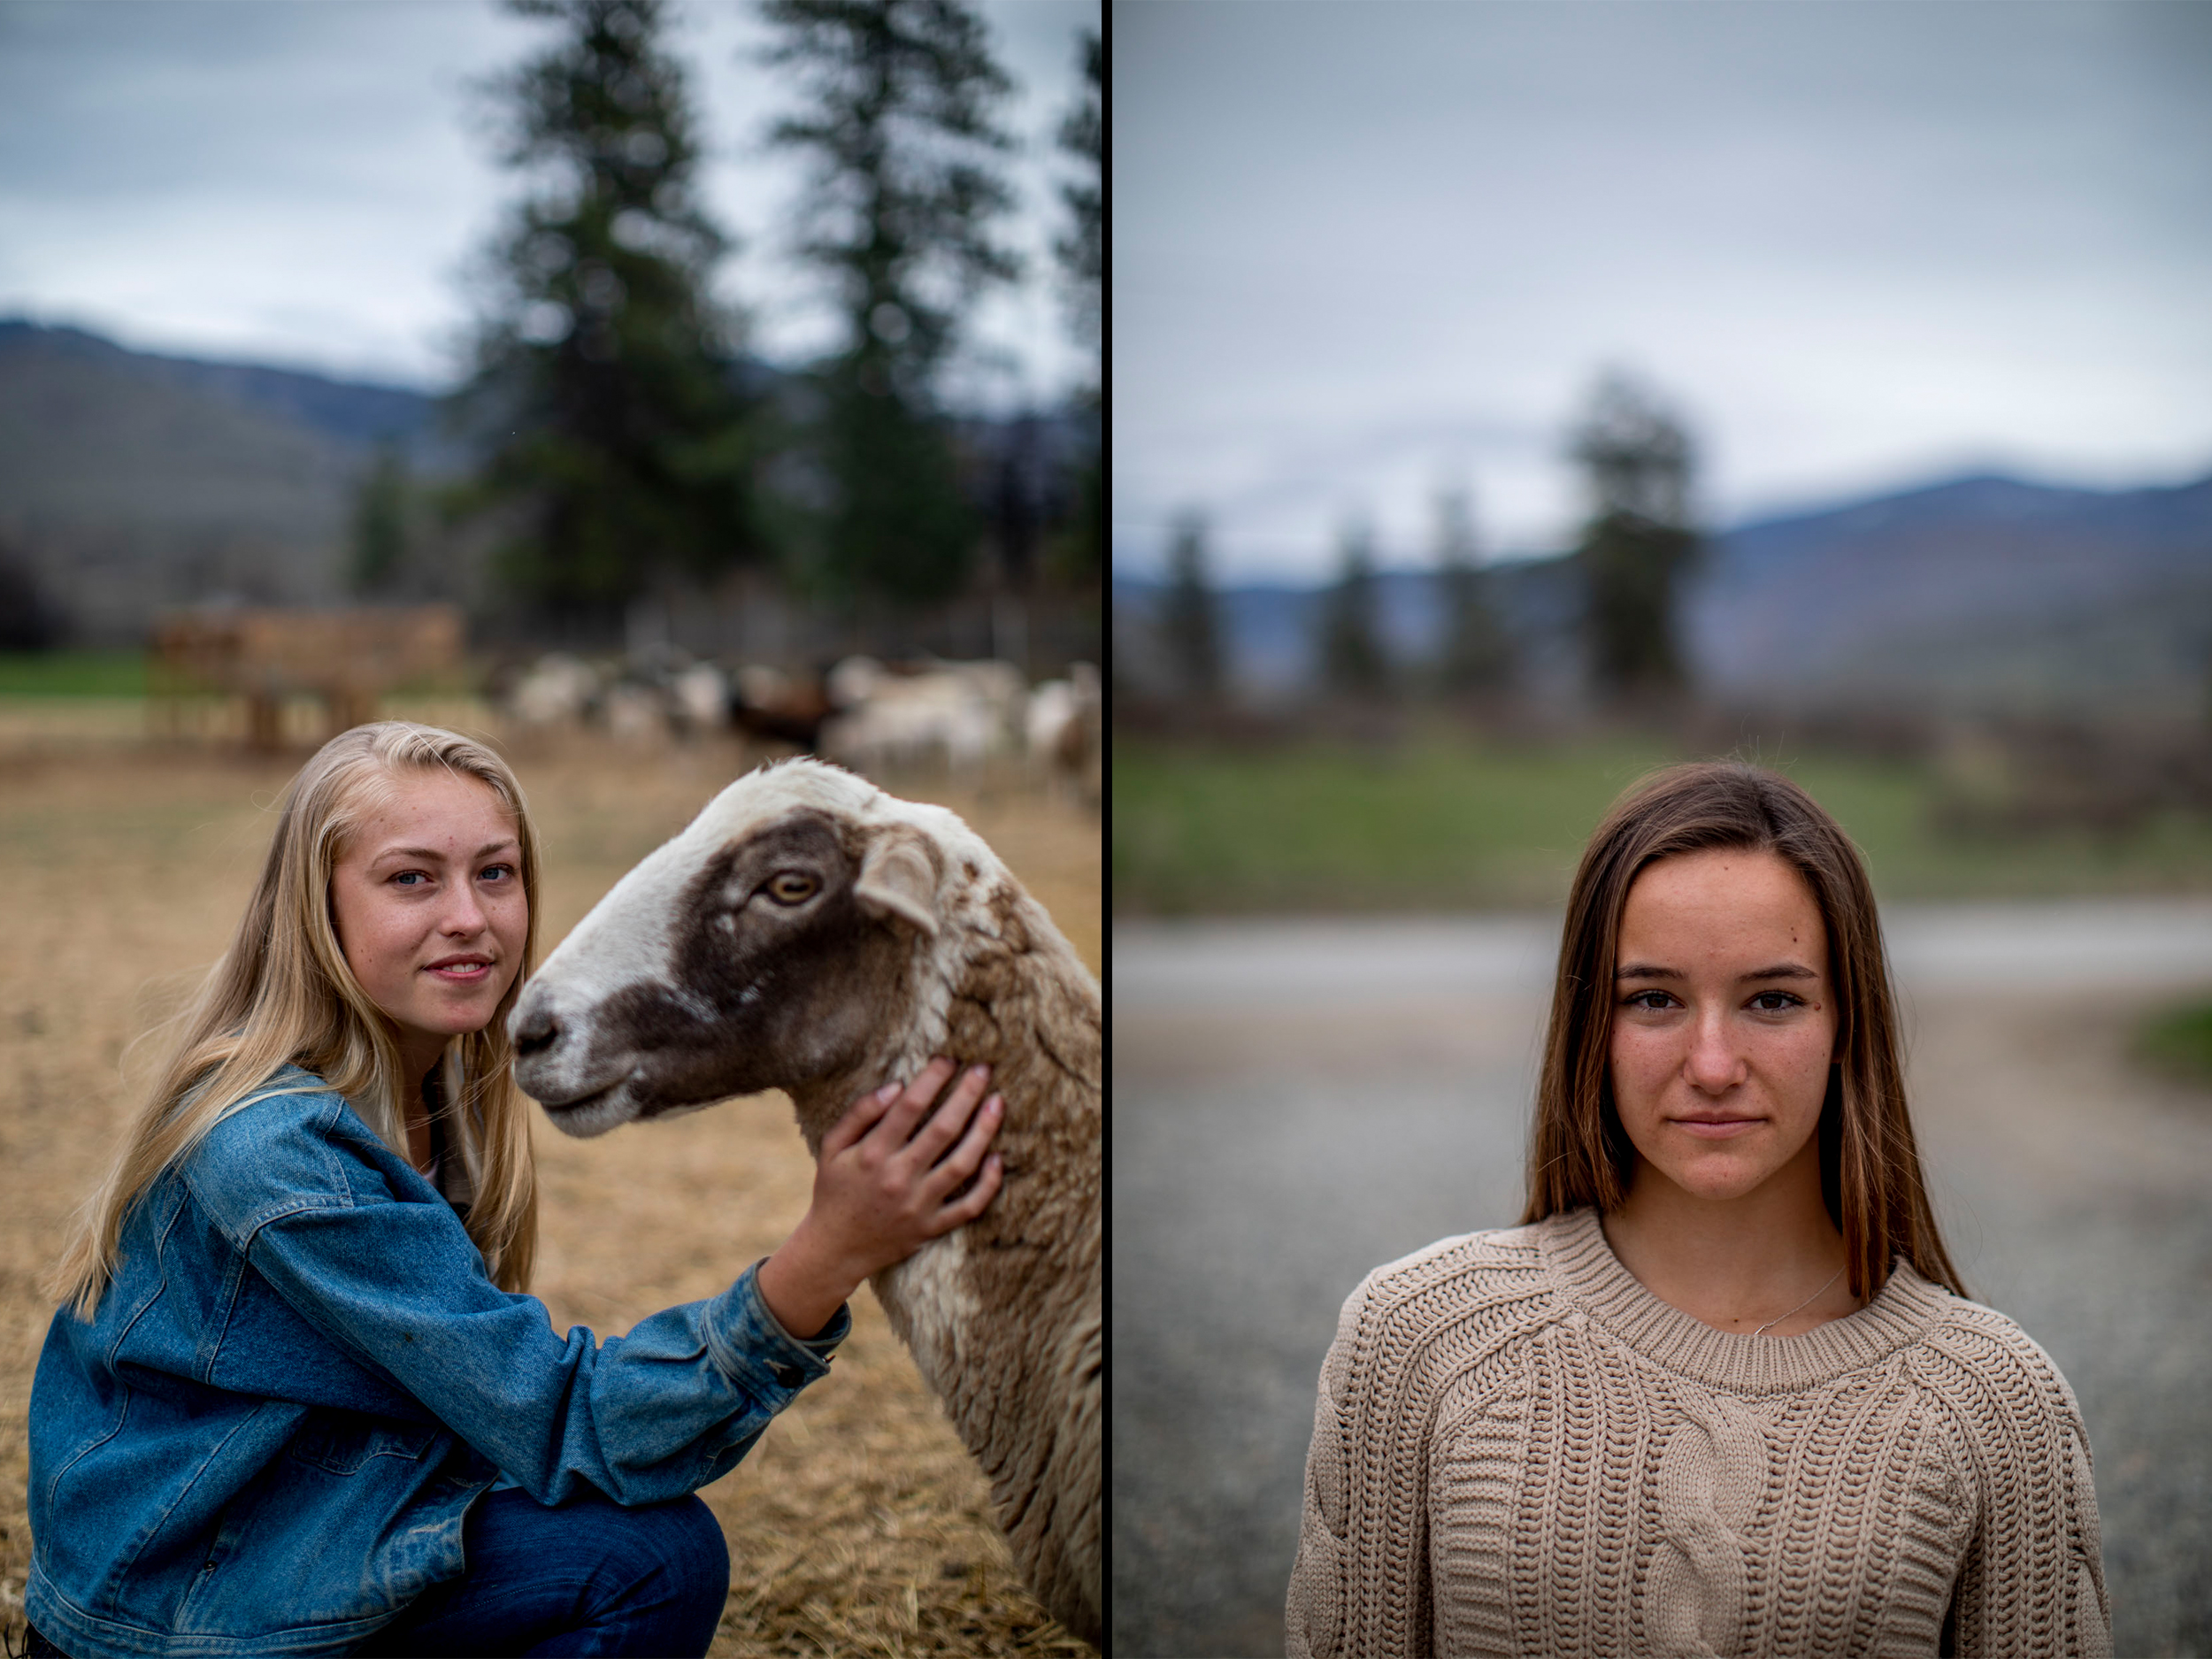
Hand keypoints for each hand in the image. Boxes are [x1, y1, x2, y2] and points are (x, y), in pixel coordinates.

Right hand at [755, 1057, 1004, 1340]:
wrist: (835, 1249)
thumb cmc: (834, 1190)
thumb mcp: (833, 1148)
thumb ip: (860, 1113)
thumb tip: (897, 1085)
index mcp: (872, 1155)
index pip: (909, 1108)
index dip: (932, 1079)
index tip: (949, 1058)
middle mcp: (898, 1178)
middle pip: (943, 1129)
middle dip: (966, 1094)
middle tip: (983, 1069)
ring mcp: (919, 1205)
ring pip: (963, 1164)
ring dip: (984, 1130)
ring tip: (997, 1102)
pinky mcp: (932, 1227)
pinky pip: (969, 1206)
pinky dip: (988, 1183)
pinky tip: (998, 1157)